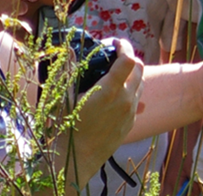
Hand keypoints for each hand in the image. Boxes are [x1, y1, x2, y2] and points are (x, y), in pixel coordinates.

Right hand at [71, 39, 143, 166]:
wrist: (76, 160)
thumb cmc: (65, 129)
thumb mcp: (62, 98)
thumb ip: (68, 72)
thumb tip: (72, 52)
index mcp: (109, 91)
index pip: (128, 60)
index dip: (124, 46)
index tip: (115, 42)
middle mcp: (125, 100)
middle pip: (139, 69)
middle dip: (129, 57)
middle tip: (115, 55)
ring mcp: (130, 113)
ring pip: (140, 85)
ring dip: (132, 74)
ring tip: (116, 73)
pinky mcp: (130, 123)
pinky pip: (137, 101)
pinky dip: (131, 91)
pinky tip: (117, 94)